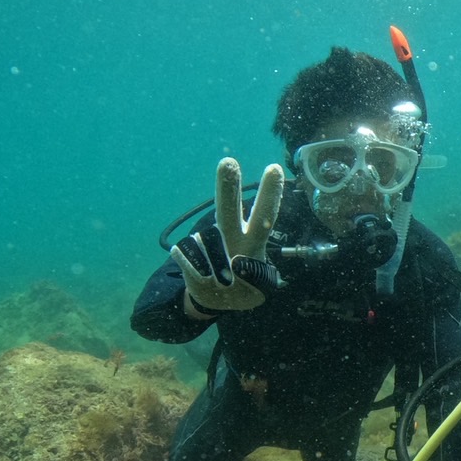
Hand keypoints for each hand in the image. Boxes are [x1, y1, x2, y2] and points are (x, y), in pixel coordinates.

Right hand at [172, 157, 284, 314]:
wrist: (213, 298)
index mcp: (253, 240)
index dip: (271, 194)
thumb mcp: (256, 290)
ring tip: (220, 281)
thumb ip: (254, 279)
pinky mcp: (184, 250)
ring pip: (206, 250)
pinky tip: (204, 278)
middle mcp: (230, 234)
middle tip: (228, 162)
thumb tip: (236, 264)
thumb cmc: (242, 289)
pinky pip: (189, 263)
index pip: (265, 215)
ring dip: (213, 272)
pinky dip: (198, 278)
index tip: (275, 168)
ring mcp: (205, 240)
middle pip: (228, 209)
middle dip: (227, 187)